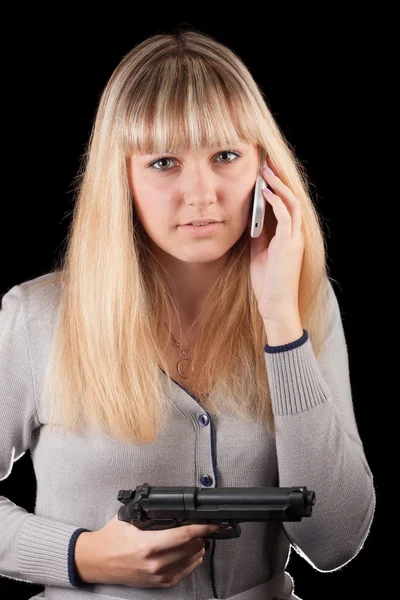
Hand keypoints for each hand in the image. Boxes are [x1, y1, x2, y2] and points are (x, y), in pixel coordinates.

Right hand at [74, 514, 220, 587]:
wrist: (97, 561)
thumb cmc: (111, 538)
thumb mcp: (128, 518)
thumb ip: (149, 512)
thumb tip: (170, 505)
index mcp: (148, 545)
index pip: (184, 535)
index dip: (202, 528)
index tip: (213, 523)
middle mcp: (155, 563)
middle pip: (192, 548)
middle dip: (202, 536)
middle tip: (206, 527)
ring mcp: (157, 576)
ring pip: (191, 562)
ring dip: (199, 548)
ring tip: (199, 538)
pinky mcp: (158, 584)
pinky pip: (184, 573)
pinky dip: (192, 561)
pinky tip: (192, 553)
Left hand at [248, 159, 304, 322]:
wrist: (276, 306)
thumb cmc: (268, 284)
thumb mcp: (259, 254)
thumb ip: (259, 236)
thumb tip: (251, 219)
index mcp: (290, 237)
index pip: (287, 206)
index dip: (278, 188)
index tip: (264, 174)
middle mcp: (296, 235)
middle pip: (292, 199)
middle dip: (280, 180)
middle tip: (266, 164)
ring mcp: (295, 239)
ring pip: (292, 202)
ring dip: (278, 185)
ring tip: (265, 171)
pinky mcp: (290, 244)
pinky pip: (285, 215)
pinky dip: (276, 200)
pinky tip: (264, 190)